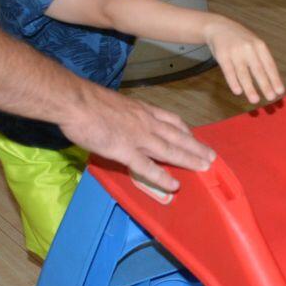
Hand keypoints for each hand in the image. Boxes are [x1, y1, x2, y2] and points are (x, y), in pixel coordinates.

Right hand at [60, 83, 214, 194]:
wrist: (75, 101)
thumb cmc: (88, 100)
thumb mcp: (114, 102)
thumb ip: (124, 113)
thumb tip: (124, 120)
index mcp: (142, 110)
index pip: (171, 120)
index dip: (185, 130)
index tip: (194, 137)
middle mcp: (146, 122)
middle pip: (177, 136)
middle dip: (196, 147)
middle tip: (211, 157)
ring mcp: (138, 137)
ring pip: (170, 150)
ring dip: (189, 159)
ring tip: (205, 167)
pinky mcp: (125, 150)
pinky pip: (147, 167)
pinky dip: (162, 177)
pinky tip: (174, 185)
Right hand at [203, 17, 284, 104]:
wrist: (218, 27)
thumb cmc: (240, 40)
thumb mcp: (254, 44)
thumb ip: (261, 59)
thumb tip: (272, 81)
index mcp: (259, 45)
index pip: (269, 64)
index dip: (275, 78)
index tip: (280, 91)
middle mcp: (248, 48)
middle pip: (258, 69)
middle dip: (265, 85)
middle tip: (271, 97)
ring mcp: (235, 51)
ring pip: (243, 73)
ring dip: (249, 88)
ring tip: (255, 100)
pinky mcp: (222, 55)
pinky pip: (229, 71)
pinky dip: (233, 82)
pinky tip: (238, 92)